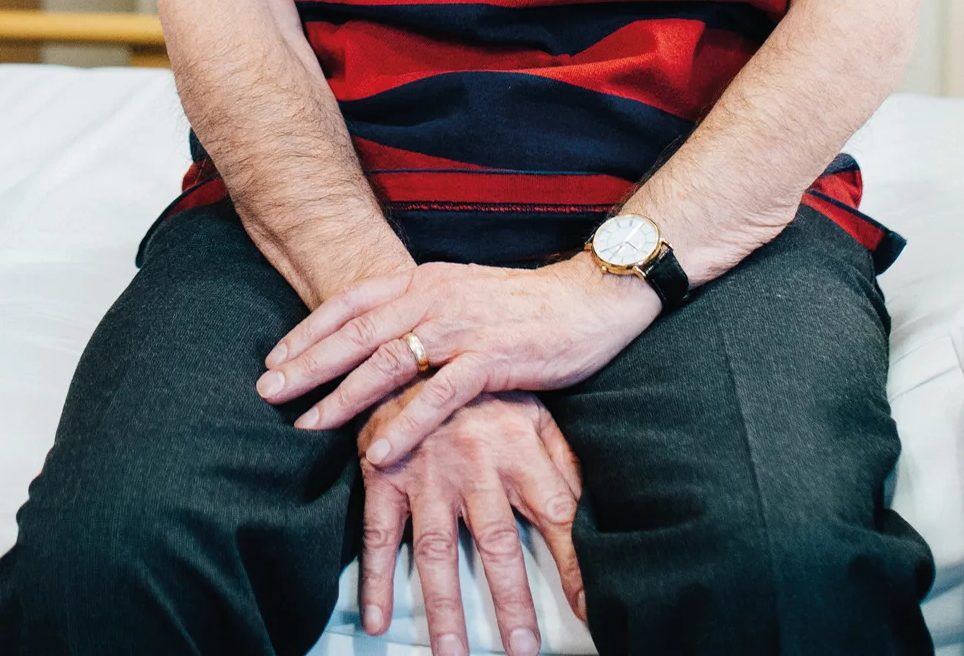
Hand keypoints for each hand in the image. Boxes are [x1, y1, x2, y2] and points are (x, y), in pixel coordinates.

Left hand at [260, 257, 657, 467]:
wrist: (590, 300)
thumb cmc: (524, 305)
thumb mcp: (461, 295)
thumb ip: (419, 312)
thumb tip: (376, 337)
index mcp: (423, 280)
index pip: (351, 301)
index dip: (308, 330)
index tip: (274, 357)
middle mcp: (434, 298)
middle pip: (356, 332)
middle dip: (307, 364)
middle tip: (267, 391)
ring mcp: (461, 327)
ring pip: (388, 362)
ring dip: (343, 396)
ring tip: (307, 424)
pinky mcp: (492, 358)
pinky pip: (438, 396)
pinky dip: (405, 424)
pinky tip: (378, 450)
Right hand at [358, 393, 582, 655]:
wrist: (412, 340)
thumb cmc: (483, 383)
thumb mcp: (534, 408)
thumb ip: (560, 458)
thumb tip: (588, 510)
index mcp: (518, 449)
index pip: (557, 516)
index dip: (574, 564)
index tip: (587, 608)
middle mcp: (475, 466)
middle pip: (498, 545)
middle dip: (512, 602)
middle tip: (521, 648)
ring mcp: (426, 474)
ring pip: (438, 551)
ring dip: (445, 608)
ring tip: (452, 653)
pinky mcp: (384, 475)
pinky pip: (378, 535)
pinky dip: (375, 579)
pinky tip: (376, 617)